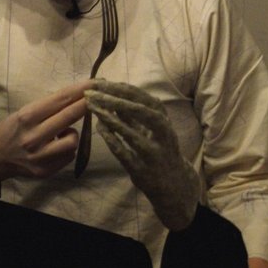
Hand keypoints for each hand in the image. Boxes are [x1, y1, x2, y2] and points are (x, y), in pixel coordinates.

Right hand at [0, 81, 89, 180]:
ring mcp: (40, 156)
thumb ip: (49, 107)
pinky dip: (66, 149)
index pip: (60, 100)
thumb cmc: (13, 129)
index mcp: (27, 117)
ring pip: (72, 141)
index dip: (80, 90)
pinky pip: (68, 156)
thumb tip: (78, 97)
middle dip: (86, 104)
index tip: (95, 83)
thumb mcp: (25, 112)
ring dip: (72, 134)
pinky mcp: (45, 171)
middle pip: (69, 117)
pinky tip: (56, 147)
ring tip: (63, 133)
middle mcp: (33, 137)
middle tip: (98, 98)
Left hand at [84, 81, 200, 230]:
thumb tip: (112, 91)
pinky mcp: (143, 171)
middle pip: (142, 112)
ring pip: (132, 134)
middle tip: (93, 92)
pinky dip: (112, 140)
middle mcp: (163, 135)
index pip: (144, 99)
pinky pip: (125, 153)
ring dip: (110, 118)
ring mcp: (154, 154)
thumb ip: (134, 114)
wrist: (175, 185)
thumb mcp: (151, 129)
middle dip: (116, 99)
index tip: (101, 81)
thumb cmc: (160, 150)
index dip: (122, 89)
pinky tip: (99, 128)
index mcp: (164, 121)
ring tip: (92, 106)